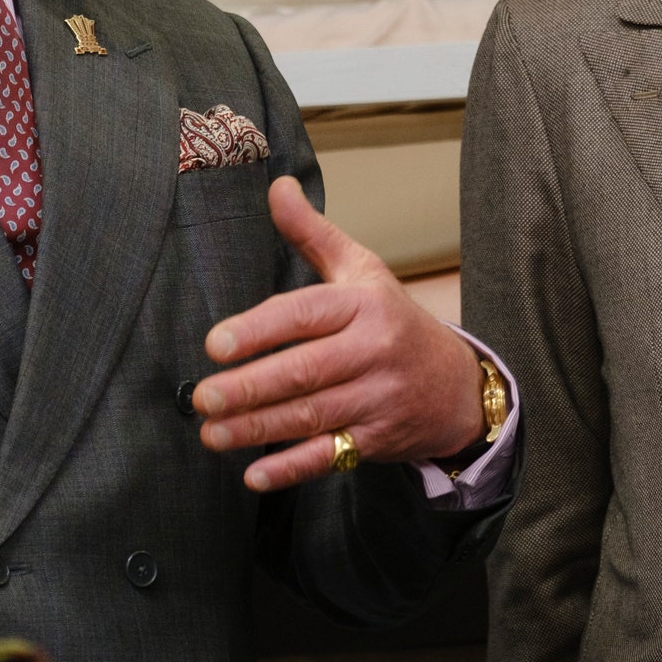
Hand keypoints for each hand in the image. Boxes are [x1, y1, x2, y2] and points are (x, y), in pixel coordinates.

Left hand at [193, 177, 483, 492]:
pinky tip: (254, 475)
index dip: (259, 329)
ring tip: (212, 433)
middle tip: (204, 397)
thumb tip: (277, 186)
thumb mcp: (361, 271)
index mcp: (364, 304)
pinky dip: (291, 468)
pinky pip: (330, 456)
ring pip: (312, 415)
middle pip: (305, 371)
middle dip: (250, 387)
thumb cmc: (393, 320)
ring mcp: (378, 399)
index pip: (305, 314)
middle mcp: (374, 351)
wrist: (456, 384)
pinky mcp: (377, 440)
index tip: (215, 345)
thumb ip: (313, 233)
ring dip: (257, 429)